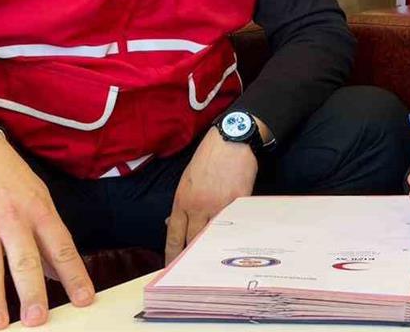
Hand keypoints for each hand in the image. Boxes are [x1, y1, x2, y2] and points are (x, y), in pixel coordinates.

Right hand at [0, 128, 93, 328]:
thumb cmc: (9, 177)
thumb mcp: (38, 197)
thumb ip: (47, 236)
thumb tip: (57, 274)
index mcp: (39, 209)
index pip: (61, 247)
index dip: (74, 275)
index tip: (84, 300)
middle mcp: (11, 218)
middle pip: (23, 260)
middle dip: (31, 292)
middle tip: (36, 320)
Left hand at [164, 127, 258, 261]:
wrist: (230, 141)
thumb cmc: (208, 158)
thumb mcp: (186, 180)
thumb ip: (181, 204)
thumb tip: (171, 223)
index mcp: (182, 201)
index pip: (174, 235)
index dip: (172, 254)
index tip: (172, 266)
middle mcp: (198, 206)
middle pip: (194, 240)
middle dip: (193, 255)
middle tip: (194, 268)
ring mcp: (219, 206)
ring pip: (214, 235)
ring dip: (214, 245)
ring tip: (215, 258)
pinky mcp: (238, 203)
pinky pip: (234, 224)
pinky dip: (234, 232)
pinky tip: (235, 240)